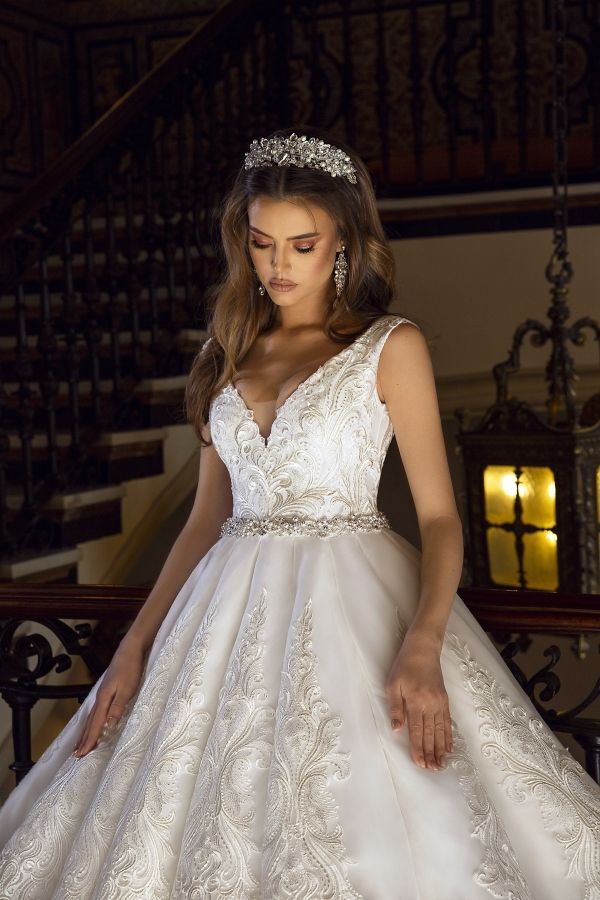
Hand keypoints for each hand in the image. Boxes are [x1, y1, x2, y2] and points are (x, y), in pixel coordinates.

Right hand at [73, 640, 145, 757]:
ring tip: (80, 743)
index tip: (83, 754)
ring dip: (86, 731)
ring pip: (92, 717)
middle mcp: (100, 698)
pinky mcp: (107, 690)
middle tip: (77, 755)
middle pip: (90, 722)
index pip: (96, 724)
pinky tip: (93, 722)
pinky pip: (96, 710)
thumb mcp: (127, 690)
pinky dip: (92, 721)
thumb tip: (108, 726)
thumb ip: (117, 708)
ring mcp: (102, 694)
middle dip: (84, 739)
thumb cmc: (130, 669)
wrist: (129, 650)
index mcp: (104, 699)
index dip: (90, 739)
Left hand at [385, 631, 452, 769]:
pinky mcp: (445, 700)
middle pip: (431, 734)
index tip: (420, 763)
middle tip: (433, 770)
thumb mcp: (393, 684)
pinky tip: (449, 747)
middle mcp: (430, 705)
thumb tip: (396, 729)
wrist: (423, 649)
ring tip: (442, 764)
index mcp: (416, 702)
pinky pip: (447, 722)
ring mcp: (440, 703)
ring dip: (441, 749)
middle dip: (431, 754)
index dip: (418, 749)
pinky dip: (448, 736)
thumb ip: (395, 708)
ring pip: (441, 731)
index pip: (417, 731)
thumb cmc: (404, 666)